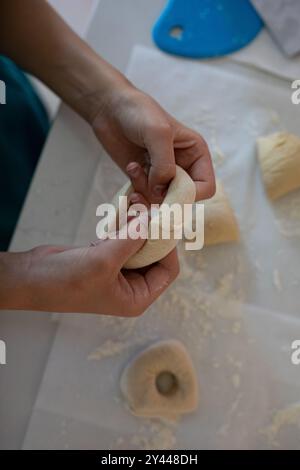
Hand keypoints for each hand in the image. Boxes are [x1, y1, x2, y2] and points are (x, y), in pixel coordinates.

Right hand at [0, 220, 178, 315]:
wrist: (31, 277)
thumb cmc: (67, 281)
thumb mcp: (104, 261)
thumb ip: (131, 240)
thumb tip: (153, 218)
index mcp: (137, 297)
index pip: (168, 270)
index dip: (168, 246)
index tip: (163, 221)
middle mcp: (131, 285)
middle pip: (155, 254)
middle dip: (151, 230)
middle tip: (149, 205)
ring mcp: (118, 271)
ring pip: (138, 243)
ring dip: (137, 223)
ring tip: (135, 202)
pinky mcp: (105, 257)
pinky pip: (123, 238)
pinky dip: (123, 224)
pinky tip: (121, 211)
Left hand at [92, 86, 215, 202]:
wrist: (110, 108)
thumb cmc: (139, 112)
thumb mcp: (158, 133)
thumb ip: (164, 165)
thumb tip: (160, 191)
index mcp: (196, 154)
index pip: (205, 187)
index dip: (190, 194)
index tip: (168, 188)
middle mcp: (183, 167)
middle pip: (181, 198)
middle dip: (163, 194)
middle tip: (146, 180)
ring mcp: (162, 175)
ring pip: (161, 200)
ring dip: (145, 189)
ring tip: (134, 167)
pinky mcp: (144, 179)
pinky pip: (145, 197)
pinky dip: (136, 190)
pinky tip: (131, 168)